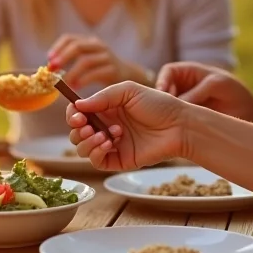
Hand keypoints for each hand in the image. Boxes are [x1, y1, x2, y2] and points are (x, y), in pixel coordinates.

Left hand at [49, 35, 150, 88]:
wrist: (128, 76)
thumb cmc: (101, 70)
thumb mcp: (87, 61)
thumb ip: (72, 62)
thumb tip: (49, 68)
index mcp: (89, 42)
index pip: (70, 38)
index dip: (57, 47)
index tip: (48, 59)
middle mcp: (98, 46)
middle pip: (77, 46)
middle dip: (62, 58)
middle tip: (51, 70)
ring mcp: (107, 56)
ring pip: (86, 60)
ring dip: (71, 72)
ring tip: (64, 82)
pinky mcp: (114, 69)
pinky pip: (96, 73)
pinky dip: (83, 80)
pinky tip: (75, 87)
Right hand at [66, 82, 189, 170]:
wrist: (180, 125)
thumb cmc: (158, 104)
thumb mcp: (128, 91)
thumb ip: (102, 97)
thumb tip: (77, 106)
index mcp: (106, 110)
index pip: (79, 113)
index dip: (73, 114)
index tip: (77, 114)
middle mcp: (106, 127)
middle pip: (76, 133)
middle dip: (76, 129)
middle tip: (86, 125)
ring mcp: (112, 145)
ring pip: (83, 149)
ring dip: (86, 141)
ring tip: (103, 135)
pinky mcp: (119, 160)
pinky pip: (96, 162)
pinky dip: (95, 153)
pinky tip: (107, 143)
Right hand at [156, 63, 252, 124]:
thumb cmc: (239, 97)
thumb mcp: (219, 87)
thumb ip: (197, 92)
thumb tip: (174, 103)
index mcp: (192, 72)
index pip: (168, 72)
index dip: (161, 82)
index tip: (160, 95)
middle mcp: (185, 88)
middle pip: (163, 90)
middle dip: (160, 100)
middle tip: (160, 112)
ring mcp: (186, 105)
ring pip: (166, 107)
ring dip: (165, 114)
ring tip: (166, 123)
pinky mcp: (188, 122)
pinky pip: (173, 121)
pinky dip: (172, 125)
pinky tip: (174, 132)